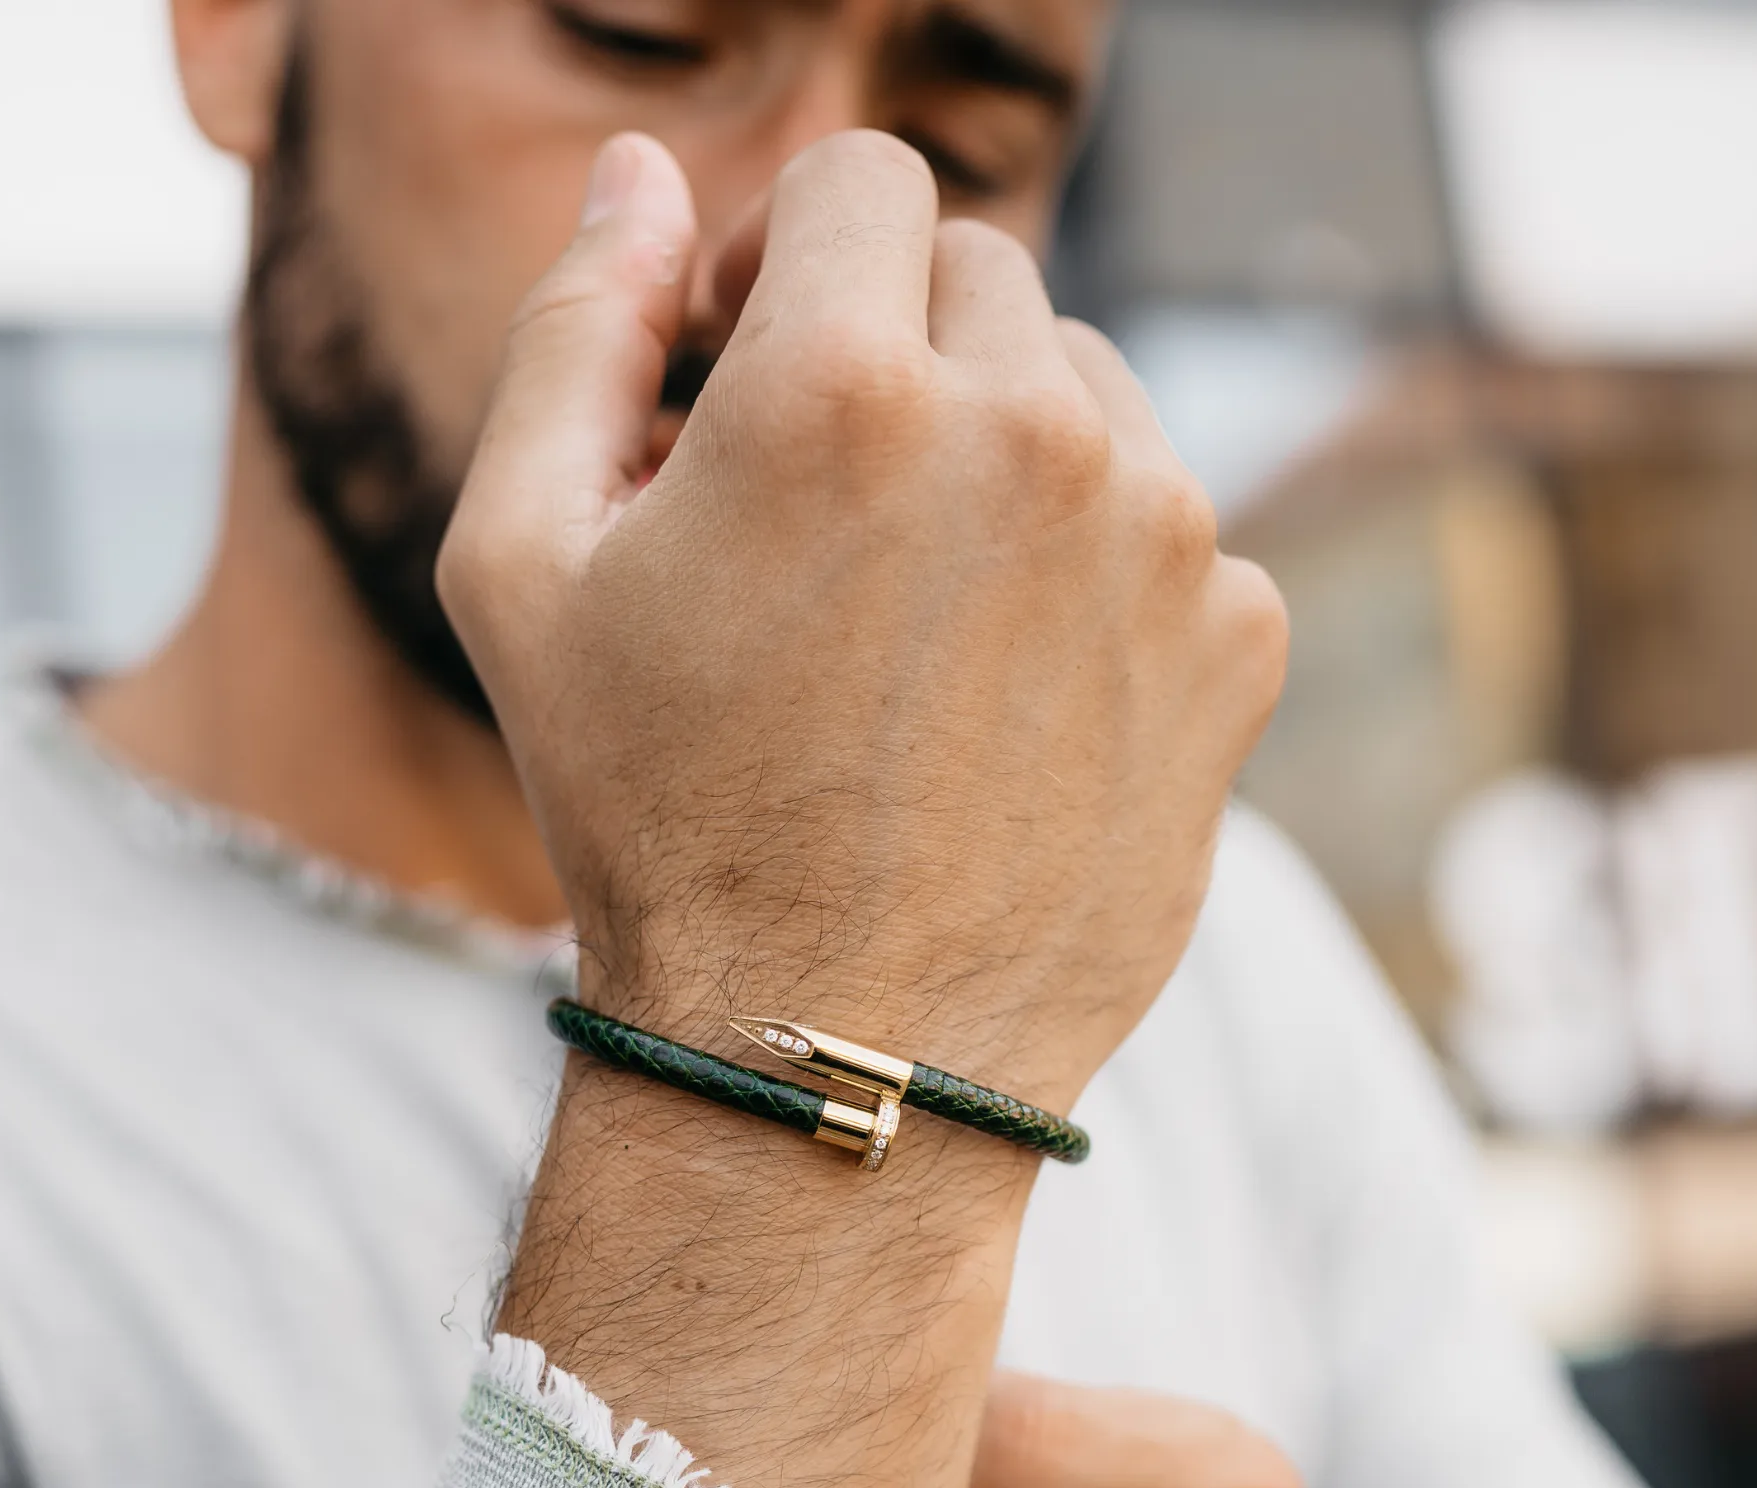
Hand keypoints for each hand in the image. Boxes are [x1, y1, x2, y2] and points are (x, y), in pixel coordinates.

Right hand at [439, 129, 1285, 1114]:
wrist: (837, 1046)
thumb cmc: (655, 819)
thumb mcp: (521, 571)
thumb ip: (573, 330)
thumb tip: (643, 171)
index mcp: (845, 385)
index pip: (863, 181)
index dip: (790, 257)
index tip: (754, 365)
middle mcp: (1034, 430)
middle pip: (981, 275)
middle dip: (895, 351)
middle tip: (824, 508)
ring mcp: (1163, 537)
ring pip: (1089, 393)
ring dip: (1001, 454)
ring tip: (916, 617)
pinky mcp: (1236, 642)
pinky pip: (1172, 528)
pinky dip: (1094, 575)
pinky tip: (1009, 697)